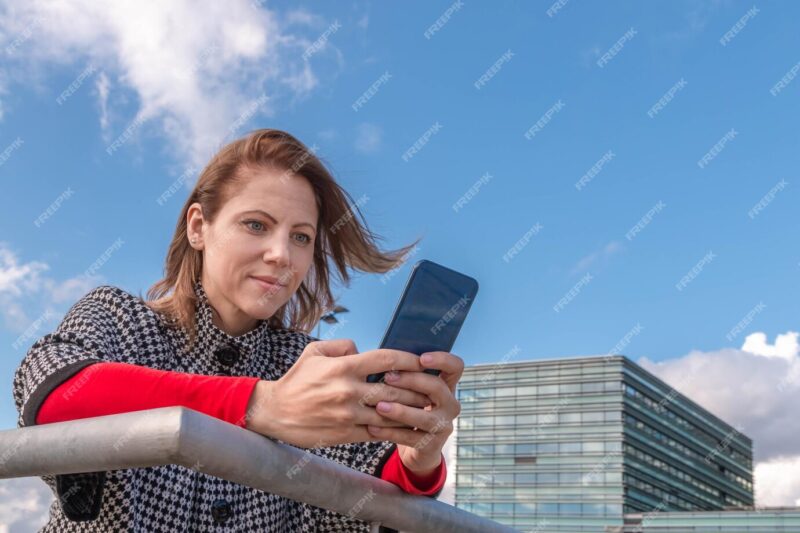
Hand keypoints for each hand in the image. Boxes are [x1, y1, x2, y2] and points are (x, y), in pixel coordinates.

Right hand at [243, 339, 431, 448]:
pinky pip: (378, 432)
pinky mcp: (346, 433)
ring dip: (411, 411)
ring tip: (428, 408)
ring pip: (390, 413)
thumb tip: (362, 349)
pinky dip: (395, 430)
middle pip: (394, 389)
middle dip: (416, 388)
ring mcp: (348, 414)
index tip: (422, 360)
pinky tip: (409, 428)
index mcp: (344, 367)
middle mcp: (348, 391)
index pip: (386, 360)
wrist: (274, 413)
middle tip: (433, 387)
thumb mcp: (314, 352)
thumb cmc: (296, 380)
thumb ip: (342, 346)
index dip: (408, 360)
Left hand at [365, 351, 463, 473]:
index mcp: (446, 385)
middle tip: (388, 377)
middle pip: (438, 387)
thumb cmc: (407, 408)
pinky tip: (372, 427)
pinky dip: (390, 432)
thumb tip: (367, 352)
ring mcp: (443, 425)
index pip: (455, 366)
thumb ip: (398, 371)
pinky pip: (411, 438)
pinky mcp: (432, 445)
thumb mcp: (408, 390)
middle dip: (412, 380)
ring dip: (400, 410)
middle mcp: (450, 404)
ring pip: (425, 417)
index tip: (421, 358)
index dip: (442, 359)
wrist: (415, 446)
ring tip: (379, 406)